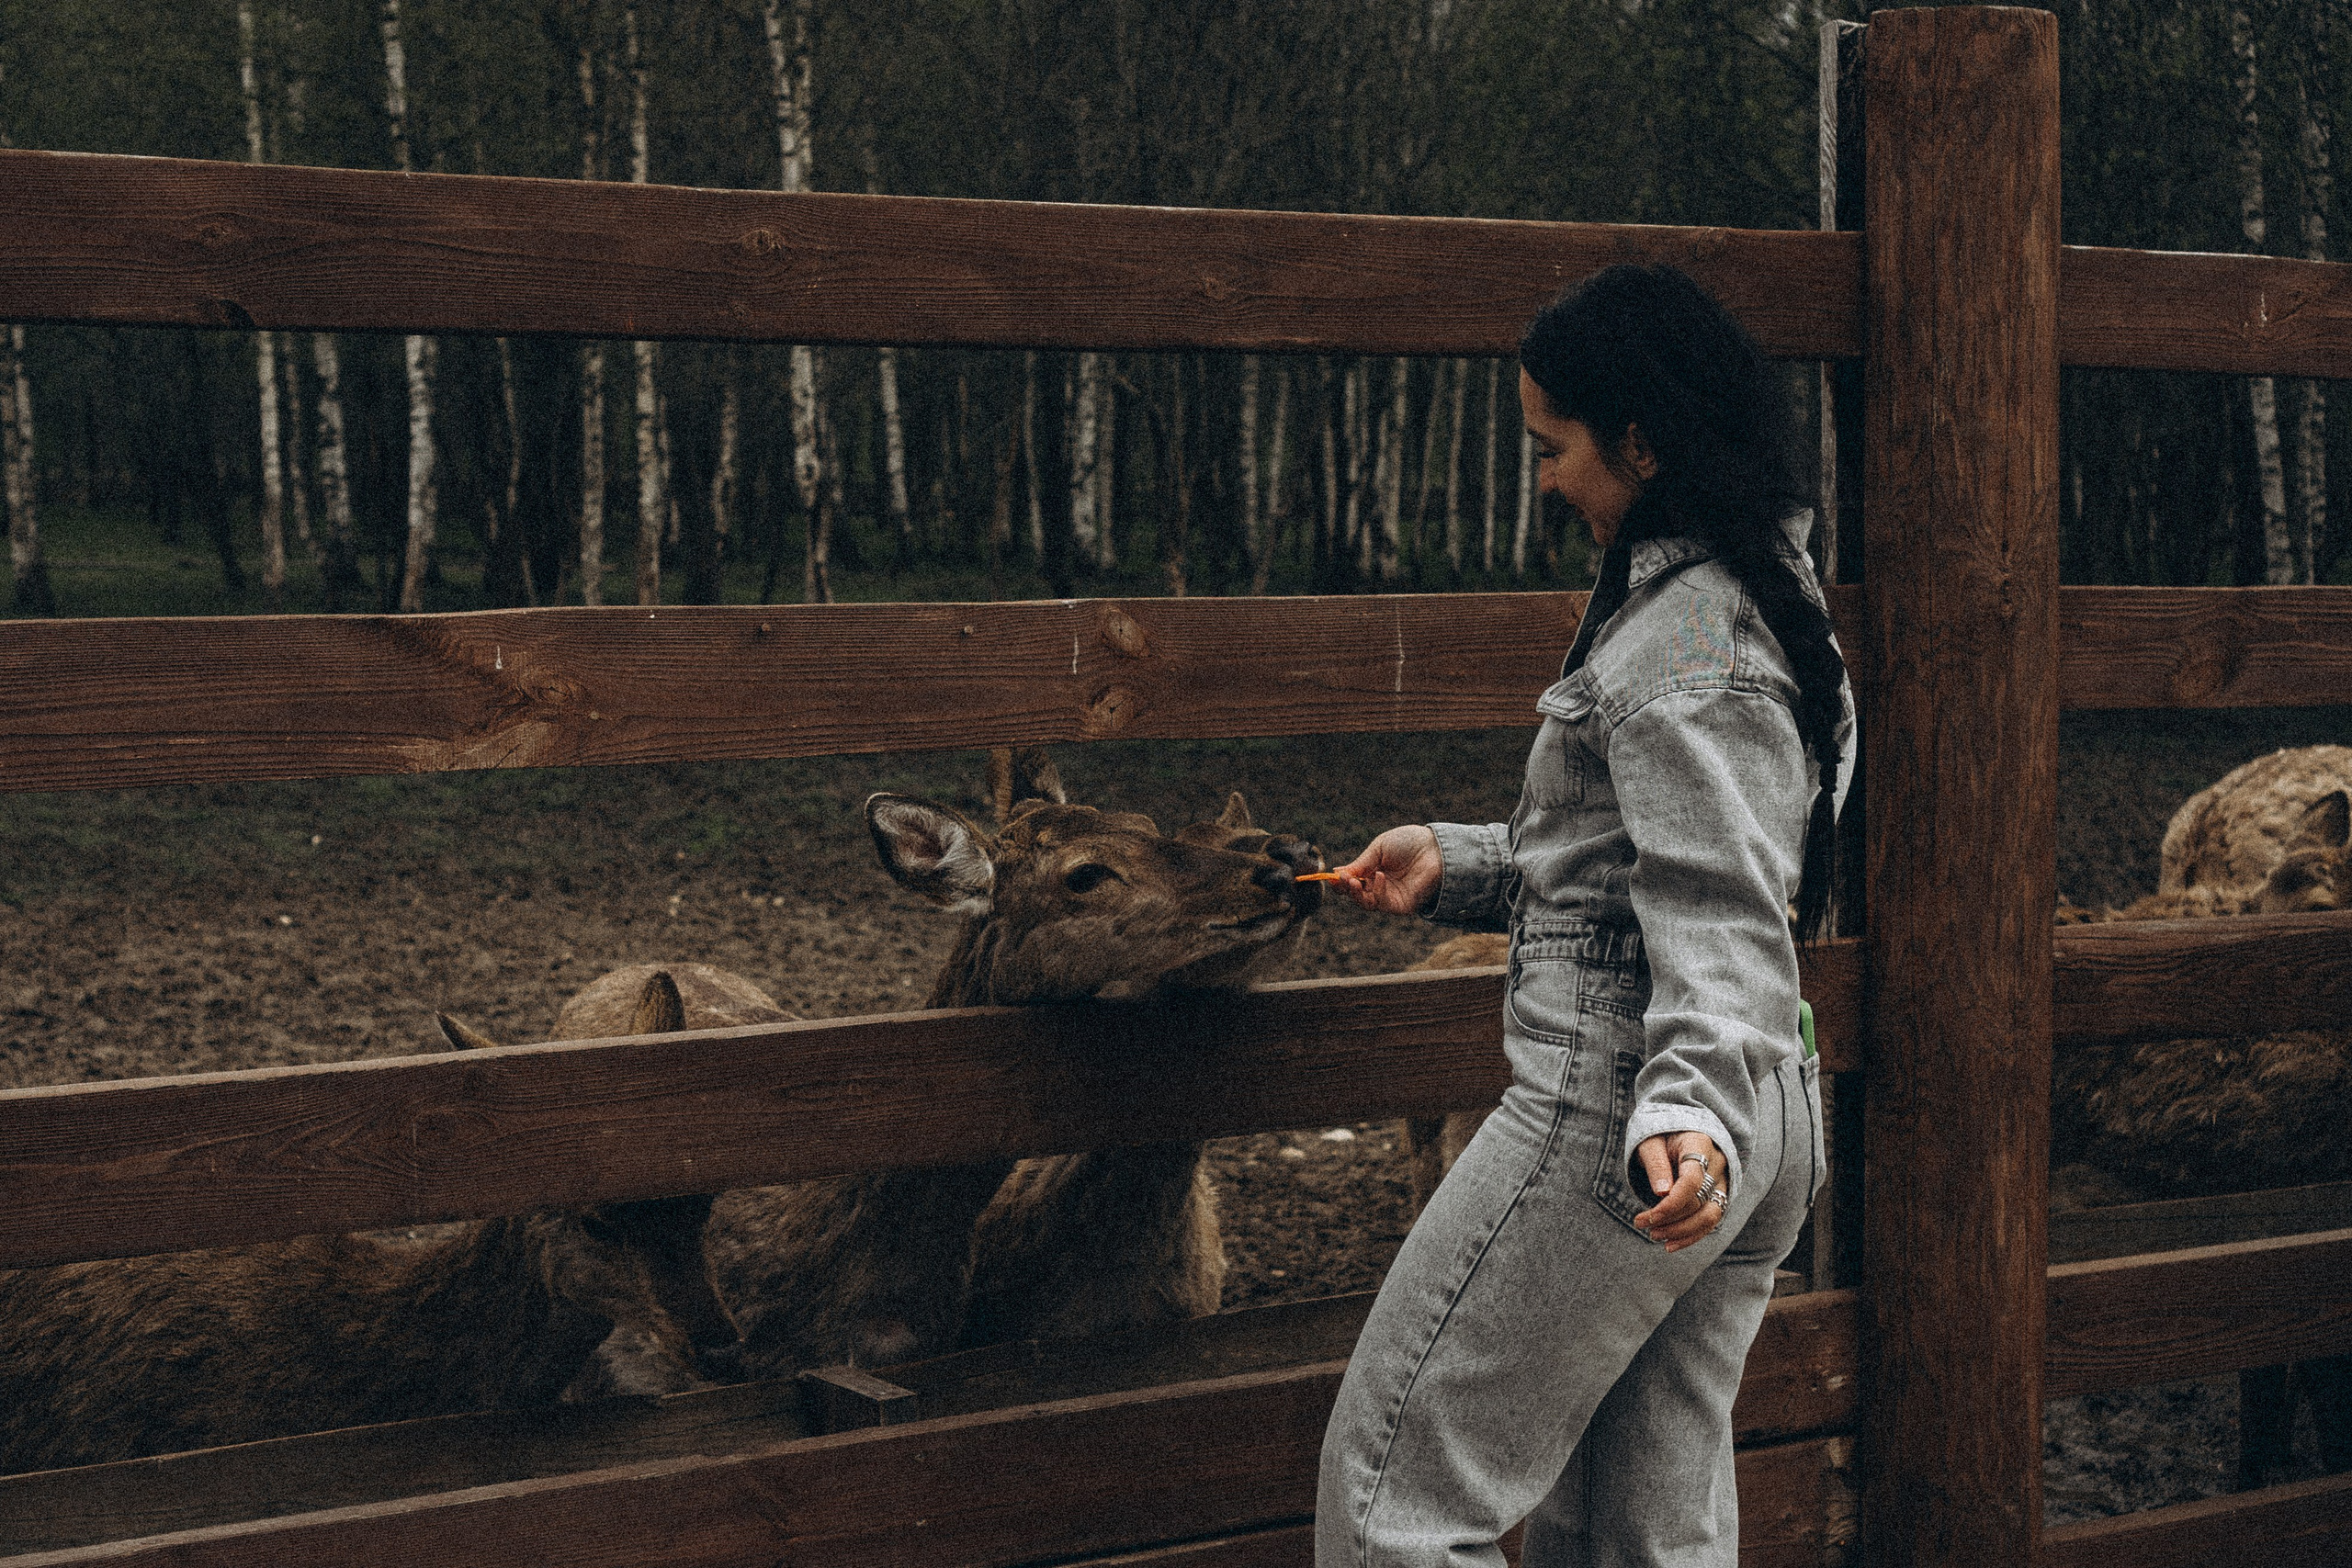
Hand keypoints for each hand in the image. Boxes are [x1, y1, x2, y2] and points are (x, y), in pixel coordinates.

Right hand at [1328, 825, 1442, 914]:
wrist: (1435, 848)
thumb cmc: (1409, 843)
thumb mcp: (1379, 848)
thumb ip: (1360, 863)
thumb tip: (1336, 872)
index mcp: (1373, 871)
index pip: (1352, 881)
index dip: (1340, 881)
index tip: (1331, 877)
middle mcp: (1380, 886)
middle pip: (1356, 895)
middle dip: (1345, 888)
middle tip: (1342, 880)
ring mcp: (1391, 896)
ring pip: (1366, 903)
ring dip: (1356, 893)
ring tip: (1353, 880)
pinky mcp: (1402, 905)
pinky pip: (1383, 904)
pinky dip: (1378, 892)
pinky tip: (1379, 877)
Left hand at [1632, 1131, 1727, 1251]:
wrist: (1679, 1133)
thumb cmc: (1661, 1136)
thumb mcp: (1650, 1142)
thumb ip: (1656, 1164)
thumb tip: (1662, 1193)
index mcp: (1699, 1145)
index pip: (1693, 1181)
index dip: (1672, 1203)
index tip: (1649, 1216)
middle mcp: (1717, 1165)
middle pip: (1699, 1201)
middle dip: (1669, 1218)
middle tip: (1641, 1224)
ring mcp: (1721, 1182)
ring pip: (1710, 1216)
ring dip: (1682, 1232)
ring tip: (1654, 1235)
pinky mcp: (1719, 1197)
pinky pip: (1710, 1222)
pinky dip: (1691, 1236)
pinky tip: (1670, 1244)